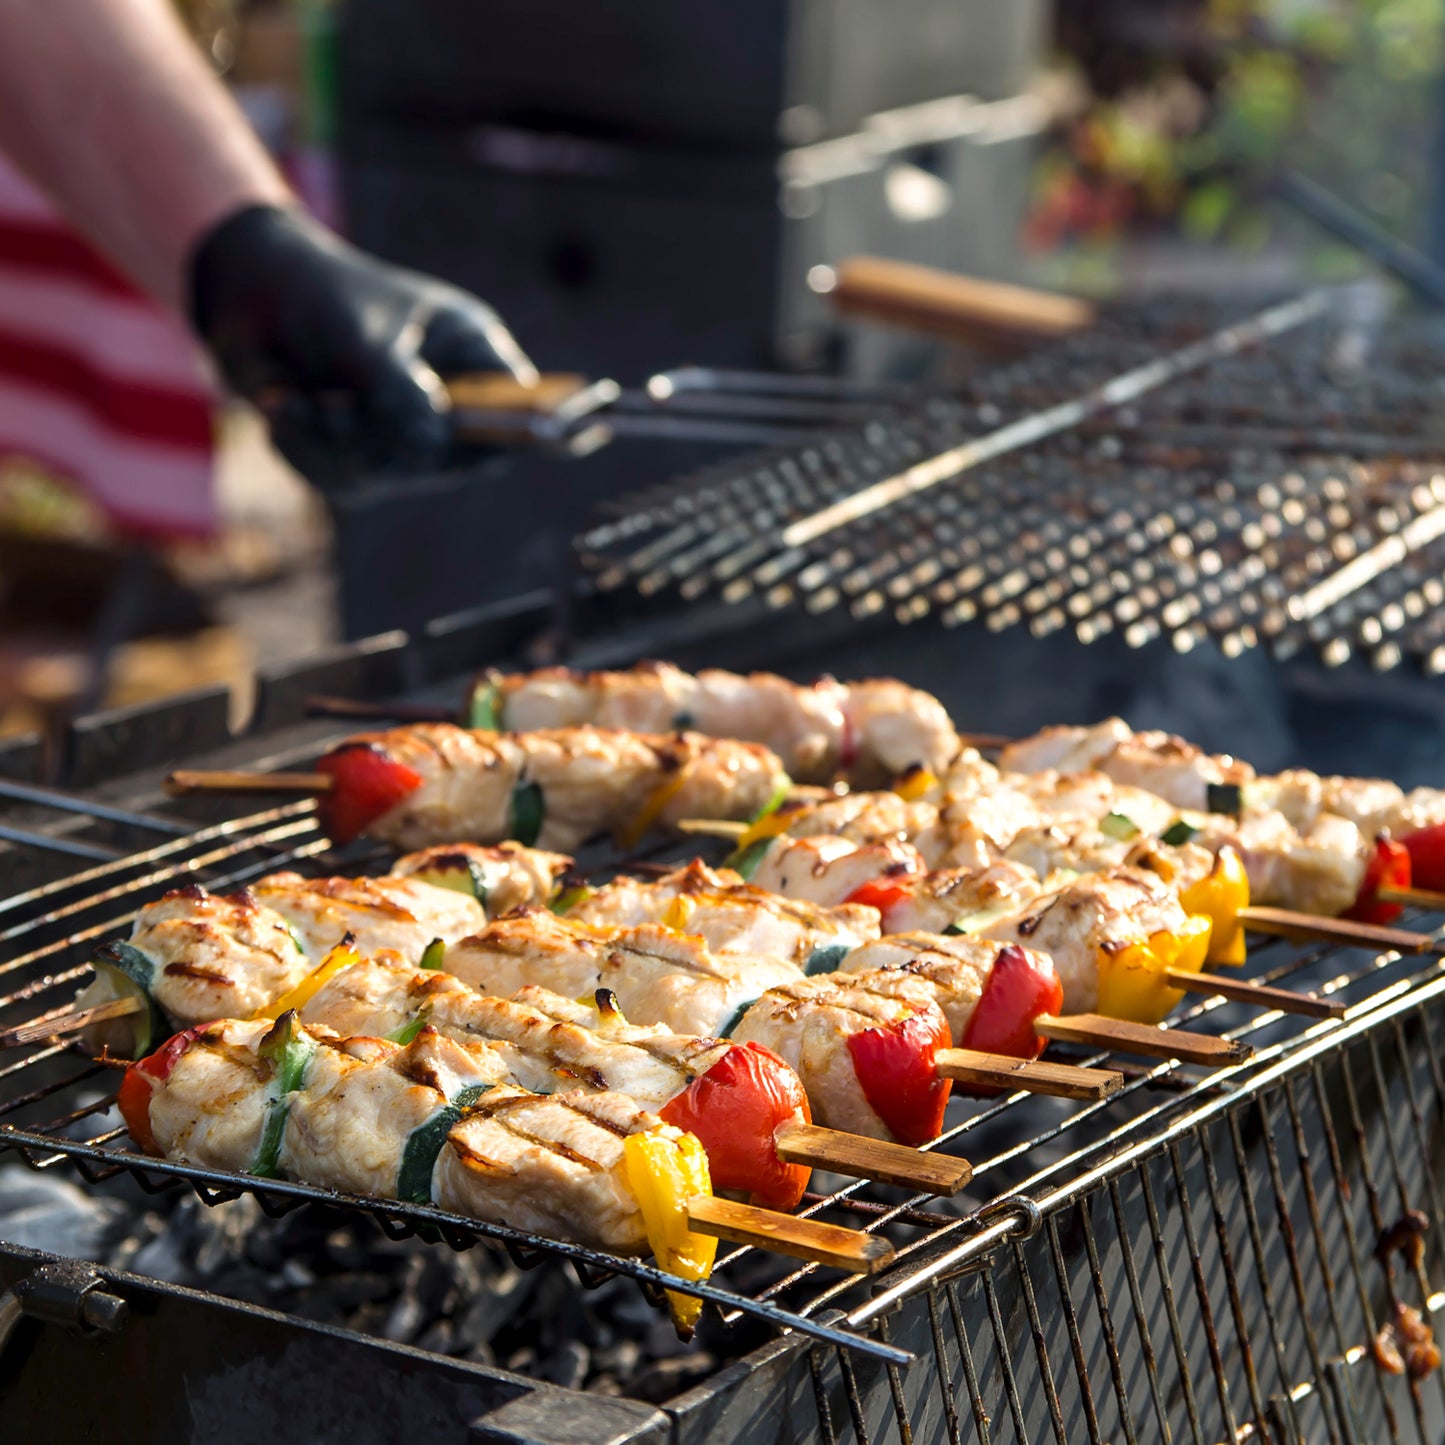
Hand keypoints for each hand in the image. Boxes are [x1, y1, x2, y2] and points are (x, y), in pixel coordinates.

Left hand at [189, 204, 535, 487]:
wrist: (253, 295)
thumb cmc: (325, 296)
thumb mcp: (366, 335)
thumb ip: (401, 388)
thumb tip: (432, 441)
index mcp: (471, 358)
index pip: (517, 413)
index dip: (520, 433)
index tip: (497, 439)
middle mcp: (446, 405)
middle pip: (444, 461)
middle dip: (381, 442)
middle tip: (334, 408)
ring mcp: (403, 438)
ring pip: (384, 478)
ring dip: (333, 444)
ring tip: (303, 401)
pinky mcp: (357, 460)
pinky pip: (339, 481)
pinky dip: (304, 448)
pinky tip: (285, 405)